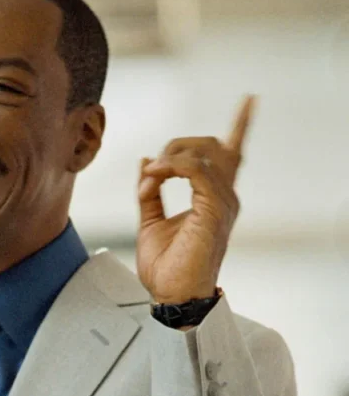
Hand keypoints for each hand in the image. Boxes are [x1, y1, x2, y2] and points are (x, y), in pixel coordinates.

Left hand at [136, 96, 254, 304]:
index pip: (230, 154)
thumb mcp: (150, 221)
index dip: (241, 125)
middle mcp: (224, 197)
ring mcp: (222, 203)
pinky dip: (171, 166)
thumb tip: (146, 162)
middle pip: (211, 145)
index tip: (250, 101)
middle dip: (177, 146)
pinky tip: (154, 177)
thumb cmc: (166, 267)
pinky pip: (197, 169)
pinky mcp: (214, 210)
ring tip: (149, 181)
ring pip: (202, 153)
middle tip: (152, 170)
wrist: (171, 295)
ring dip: (168, 159)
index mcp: (213, 198)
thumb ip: (150, 192)